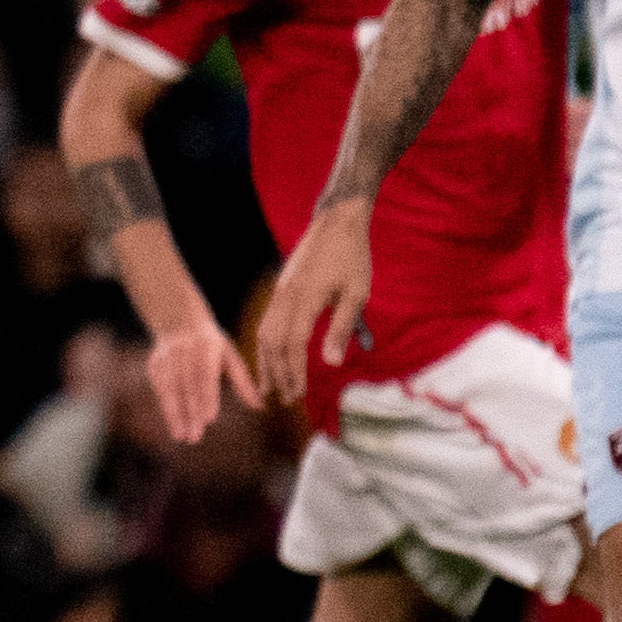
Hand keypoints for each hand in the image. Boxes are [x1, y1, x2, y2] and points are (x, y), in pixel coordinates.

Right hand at [142, 318, 261, 444]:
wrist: (179, 320)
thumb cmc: (212, 346)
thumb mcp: (231, 357)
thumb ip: (243, 383)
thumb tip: (260, 407)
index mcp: (207, 347)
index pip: (206, 376)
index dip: (207, 397)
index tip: (209, 419)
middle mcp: (184, 351)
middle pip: (188, 387)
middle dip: (190, 413)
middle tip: (195, 437)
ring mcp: (167, 357)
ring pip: (171, 390)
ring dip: (175, 415)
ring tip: (181, 436)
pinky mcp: (155, 364)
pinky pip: (160, 389)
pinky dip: (166, 408)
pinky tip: (173, 425)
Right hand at [255, 198, 373, 403]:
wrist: (337, 221)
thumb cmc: (352, 257)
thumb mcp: (356, 293)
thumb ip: (342, 328)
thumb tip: (332, 364)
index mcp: (305, 299)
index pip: (293, 345)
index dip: (294, 372)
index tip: (299, 394)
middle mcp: (286, 297)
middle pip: (273, 344)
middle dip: (278, 374)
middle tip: (286, 399)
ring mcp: (280, 292)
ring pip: (264, 333)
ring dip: (267, 362)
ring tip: (270, 386)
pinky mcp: (281, 289)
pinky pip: (266, 321)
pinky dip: (266, 345)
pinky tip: (271, 357)